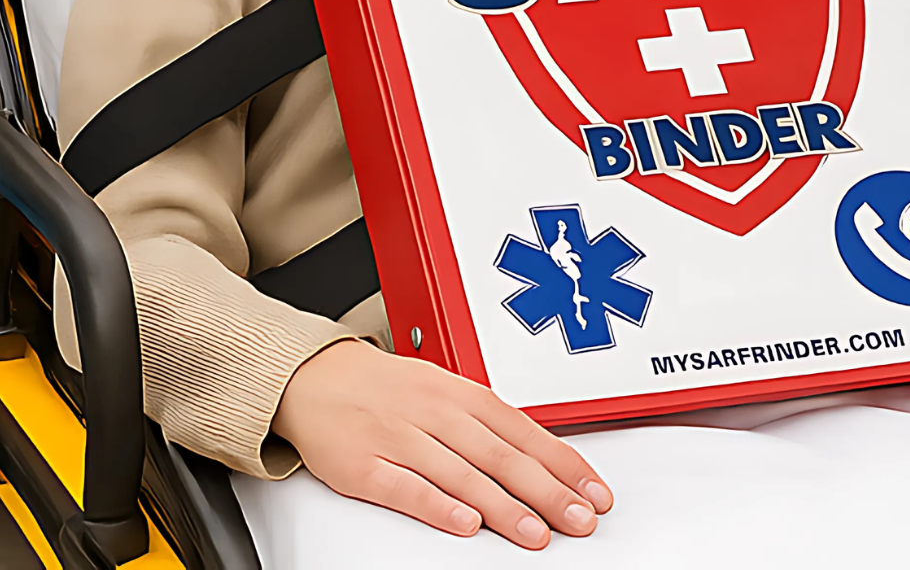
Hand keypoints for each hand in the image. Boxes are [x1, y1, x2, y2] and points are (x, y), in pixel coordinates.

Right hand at [275, 339, 613, 548]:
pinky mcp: (365, 465)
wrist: (316, 376)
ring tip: (536, 534)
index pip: (524, 430)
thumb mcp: (444, 390)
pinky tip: (465, 525)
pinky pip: (406, 488)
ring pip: (461, 474)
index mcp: (460, 392)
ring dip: (503, 507)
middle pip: (500, 455)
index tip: (593, 492)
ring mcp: (401, 437)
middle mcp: (436, 412)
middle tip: (579, 519)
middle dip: (546, 490)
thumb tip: (542, 456)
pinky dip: (438, 506)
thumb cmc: (387, 388)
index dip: (562, 463)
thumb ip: (487, 424)